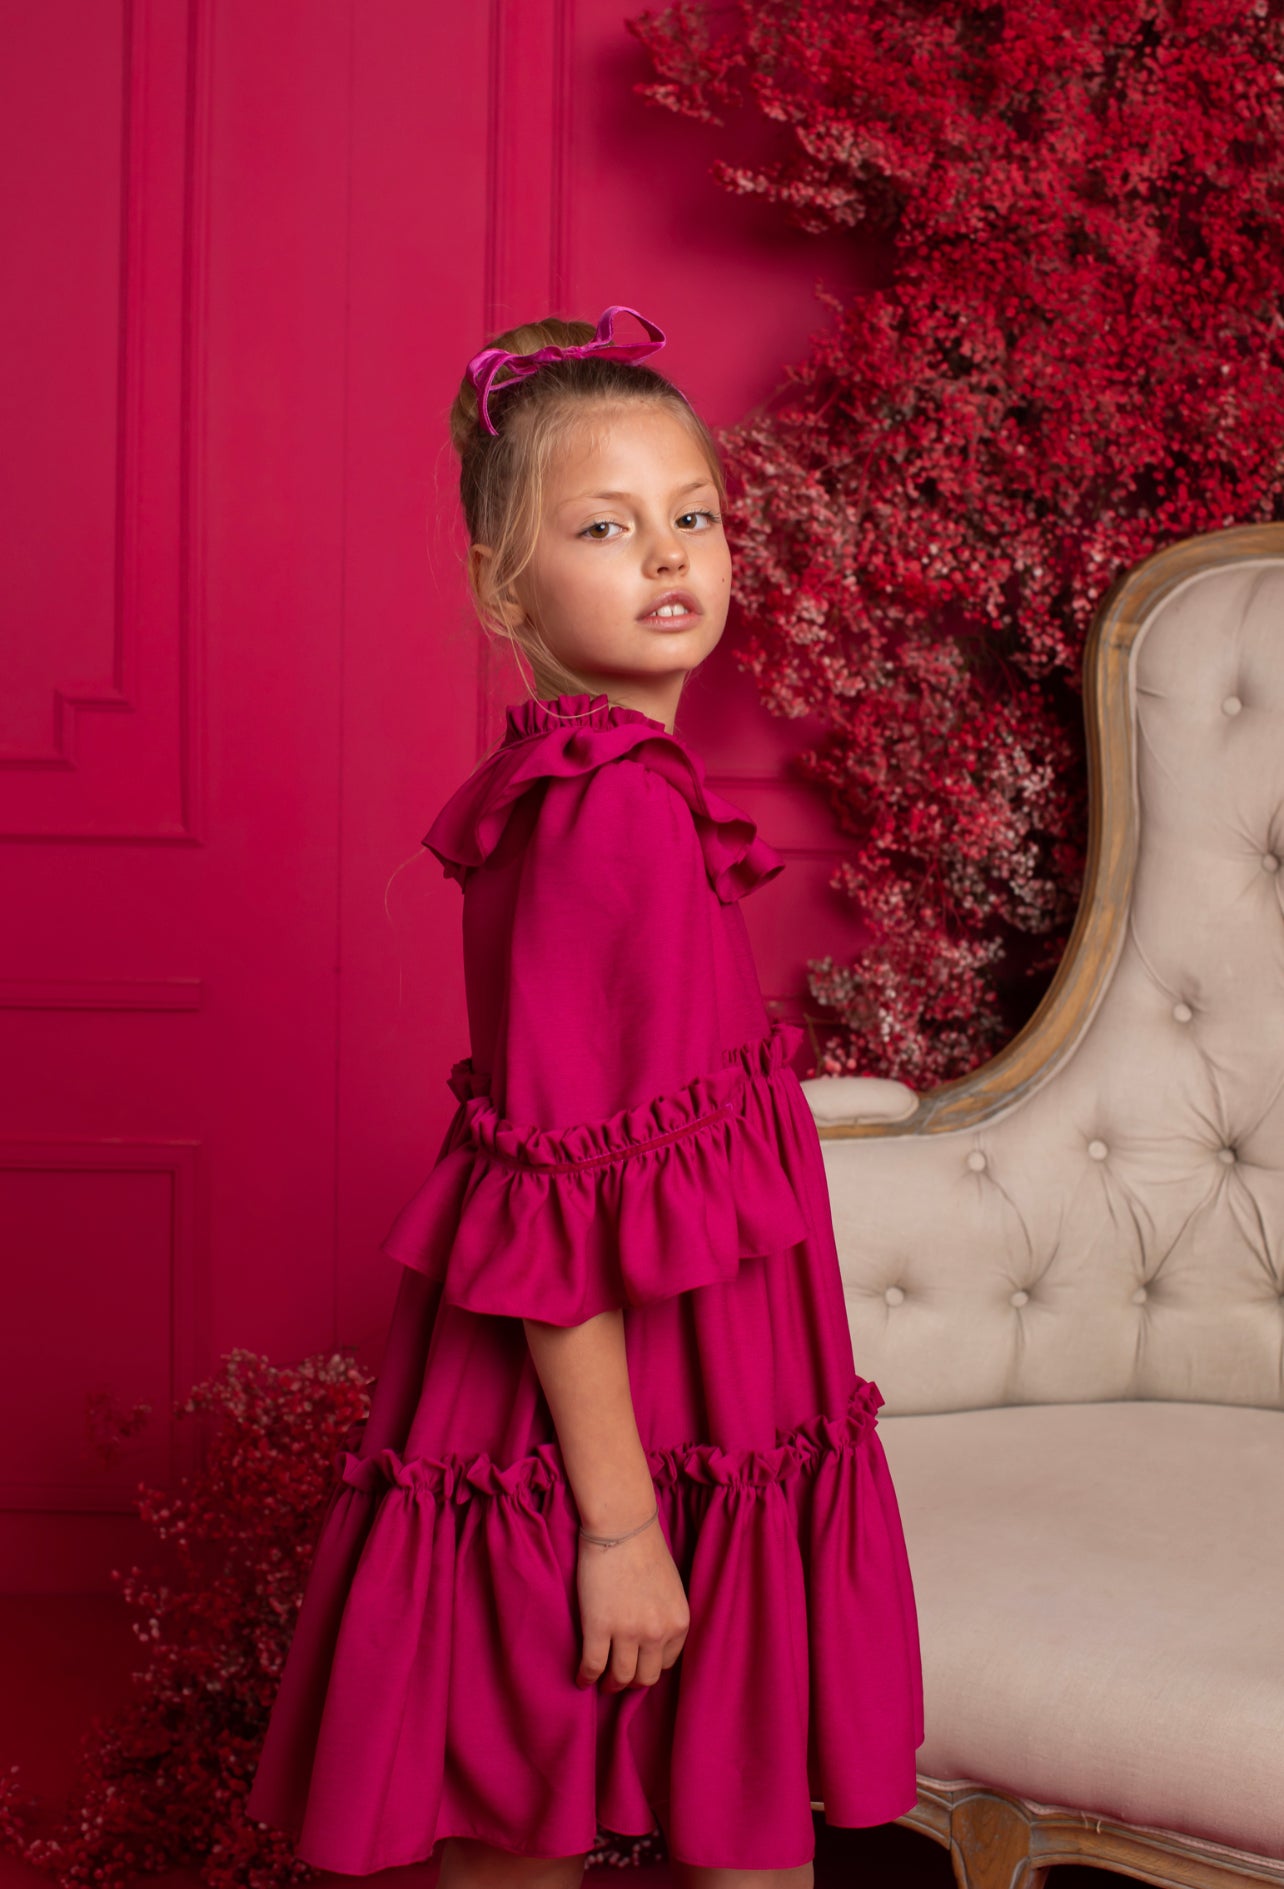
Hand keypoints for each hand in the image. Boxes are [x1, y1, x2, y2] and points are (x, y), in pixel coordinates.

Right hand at [575, 1511, 689, 1691]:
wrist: (621, 1525)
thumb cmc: (644, 1548)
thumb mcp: (671, 1588)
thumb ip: (664, 1616)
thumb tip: (649, 1642)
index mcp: (678, 1622)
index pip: (667, 1664)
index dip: (650, 1665)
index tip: (637, 1663)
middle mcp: (657, 1632)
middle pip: (645, 1678)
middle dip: (631, 1681)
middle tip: (618, 1677)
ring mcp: (627, 1632)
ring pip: (619, 1678)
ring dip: (609, 1684)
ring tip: (600, 1680)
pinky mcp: (598, 1628)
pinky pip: (592, 1667)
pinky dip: (586, 1678)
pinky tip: (581, 1678)